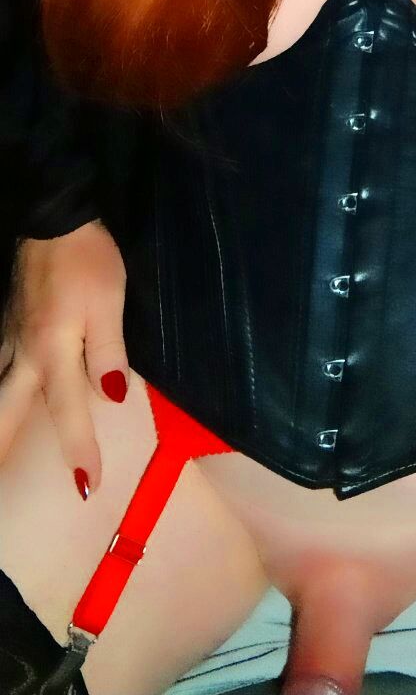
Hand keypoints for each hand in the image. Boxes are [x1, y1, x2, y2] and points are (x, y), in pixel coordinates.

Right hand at [0, 219, 128, 496]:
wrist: (54, 218)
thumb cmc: (88, 260)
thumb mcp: (110, 303)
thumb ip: (108, 351)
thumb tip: (110, 398)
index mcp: (54, 352)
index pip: (69, 411)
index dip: (80, 450)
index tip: (88, 486)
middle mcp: (24, 355)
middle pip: (7, 413)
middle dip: (4, 451)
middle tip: (0, 492)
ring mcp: (10, 340)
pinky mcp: (7, 325)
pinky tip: (3, 397)